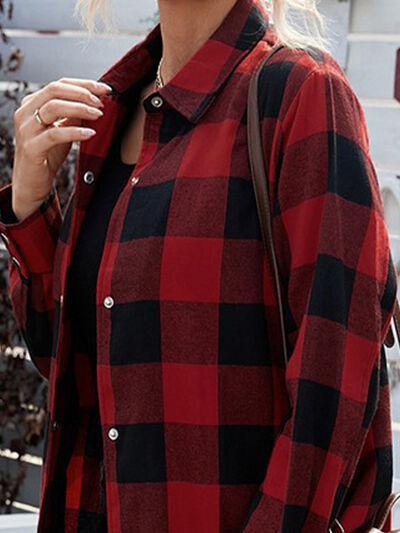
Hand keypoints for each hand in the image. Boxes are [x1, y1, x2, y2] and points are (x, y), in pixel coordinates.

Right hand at [11, 77, 111, 220]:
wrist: (32, 183)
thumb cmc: (48, 155)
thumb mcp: (63, 130)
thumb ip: (73, 115)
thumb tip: (94, 101)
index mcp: (32, 104)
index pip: (59, 84)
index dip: (83, 84)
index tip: (105, 89)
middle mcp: (25, 112)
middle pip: (54, 90)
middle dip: (82, 93)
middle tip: (101, 102)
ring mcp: (26, 129)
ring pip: (53, 107)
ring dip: (80, 108)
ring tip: (98, 115)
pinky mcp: (31, 147)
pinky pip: (55, 134)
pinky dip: (75, 132)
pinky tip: (91, 133)